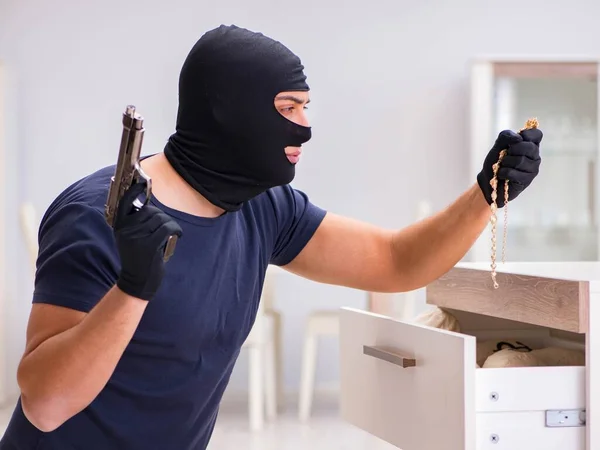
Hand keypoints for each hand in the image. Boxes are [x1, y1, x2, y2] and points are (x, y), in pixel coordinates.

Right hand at [114, 182, 182, 300]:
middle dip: (161, 216)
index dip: (133, 190)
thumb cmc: (137, 257)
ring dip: (170, 224)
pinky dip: (176, 229)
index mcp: (119, 226)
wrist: (137, 282)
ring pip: (160, 218)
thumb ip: (135, 222)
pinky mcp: (149, 245)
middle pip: (150, 210)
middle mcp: (125, 230)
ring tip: (170, 233)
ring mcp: (136, 237)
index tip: (141, 182)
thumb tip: (147, 205)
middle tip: (166, 227)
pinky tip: (178, 235)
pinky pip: (168, 227)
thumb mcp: (129, 238)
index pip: (124, 201)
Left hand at [477, 127, 541, 207]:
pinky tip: (502, 174)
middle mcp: (535, 156)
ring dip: (505, 162)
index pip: (537, 134)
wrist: (488, 179)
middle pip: (529, 147)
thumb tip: (518, 138)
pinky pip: (513, 173)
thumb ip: (506, 136)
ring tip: (502, 165)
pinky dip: (503, 172)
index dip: (527, 134)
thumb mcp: (498, 145)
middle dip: (513, 149)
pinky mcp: (527, 181)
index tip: (515, 140)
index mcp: (530, 145)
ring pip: (520, 161)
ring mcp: (533, 169)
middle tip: (505, 154)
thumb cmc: (495, 161)